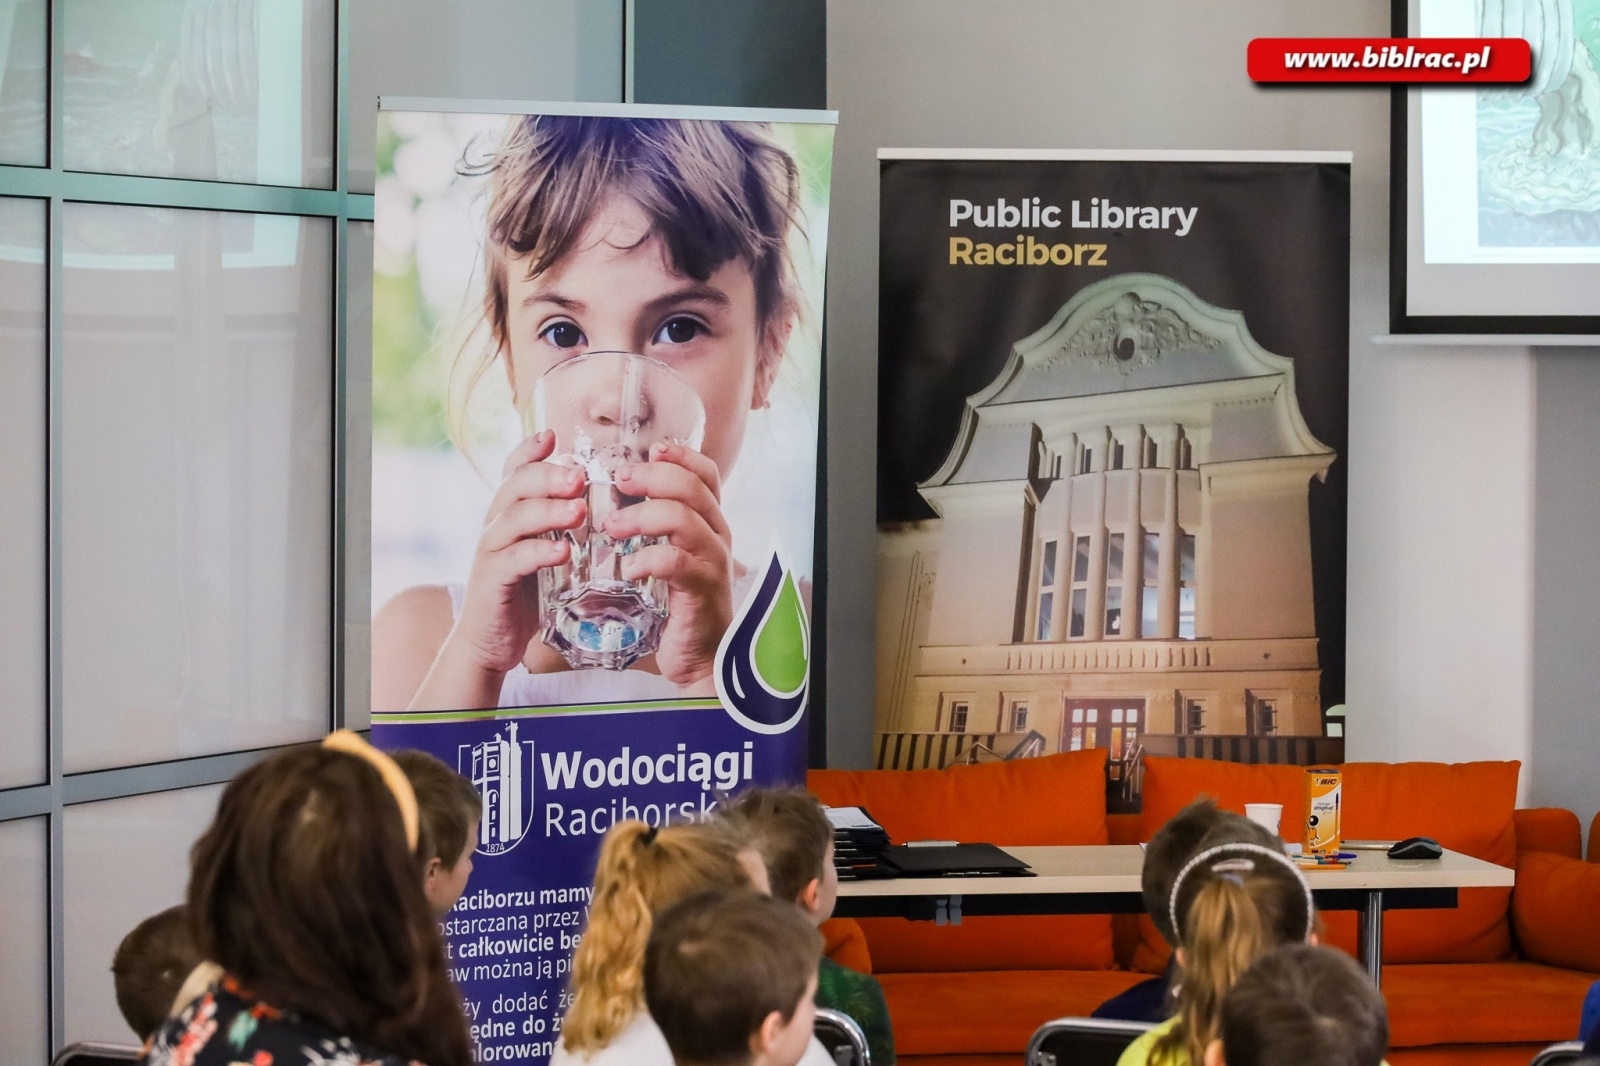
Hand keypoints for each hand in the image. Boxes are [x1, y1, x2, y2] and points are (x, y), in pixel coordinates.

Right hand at [444, 430, 585, 675]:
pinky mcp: (491, 581)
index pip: (514, 472)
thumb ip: (563, 529)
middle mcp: (495, 526)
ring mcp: (491, 553)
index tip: (552, 435)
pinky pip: (513, 560)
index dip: (528, 450)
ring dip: (547, 511)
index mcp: (509, 515)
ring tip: (578, 511)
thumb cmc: (525, 595)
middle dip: (547, 476)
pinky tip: (563, 553)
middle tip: (578, 476)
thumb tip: (601, 503)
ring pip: (514, 519)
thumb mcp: (544, 553)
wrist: (490, 642)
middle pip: (514, 487)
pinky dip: (539, 553)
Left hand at [604, 442, 733, 688]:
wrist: (699, 656)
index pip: (706, 474)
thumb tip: (615, 498)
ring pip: (684, 519)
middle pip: (692, 488)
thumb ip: (654, 529)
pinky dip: (648, 559)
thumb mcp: (670, 556)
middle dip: (652, 478)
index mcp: (709, 523)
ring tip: (612, 527)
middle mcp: (716, 536)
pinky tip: (629, 568)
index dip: (680, 456)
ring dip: (643, 516)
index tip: (651, 451)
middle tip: (620, 480)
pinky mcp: (701, 590)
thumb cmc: (677, 604)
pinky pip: (677, 562)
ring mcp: (712, 562)